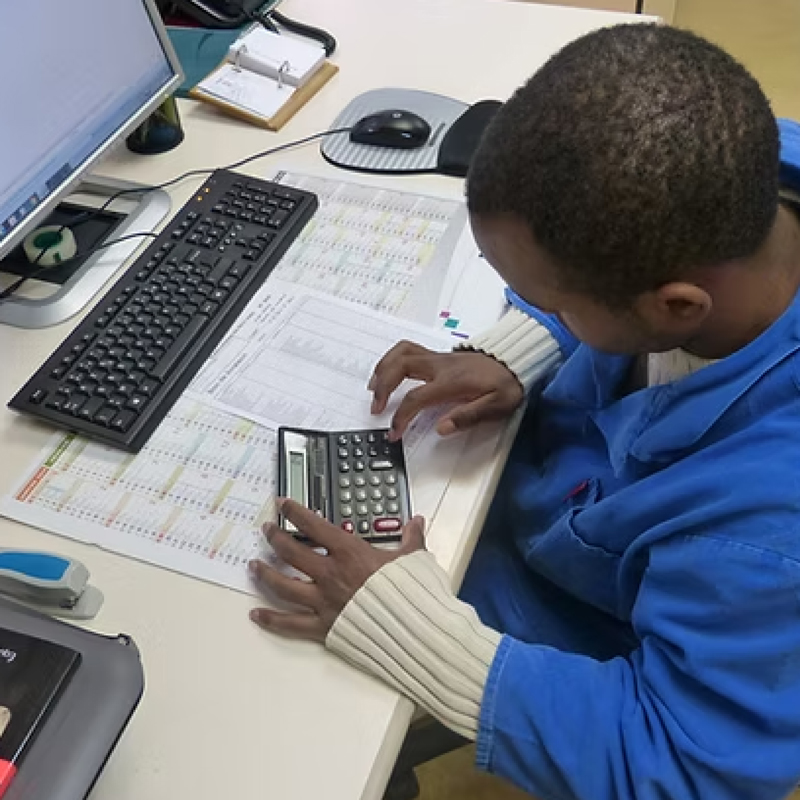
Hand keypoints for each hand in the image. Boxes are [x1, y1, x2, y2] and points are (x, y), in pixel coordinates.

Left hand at [249, 499, 425, 641]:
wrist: (409, 627)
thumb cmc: (408, 593)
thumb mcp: (412, 558)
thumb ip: (411, 538)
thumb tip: (416, 522)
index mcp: (349, 553)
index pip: (314, 526)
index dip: (295, 512)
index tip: (284, 504)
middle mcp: (330, 574)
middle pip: (291, 552)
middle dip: (275, 539)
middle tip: (266, 531)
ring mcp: (323, 600)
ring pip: (283, 585)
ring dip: (265, 574)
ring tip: (254, 566)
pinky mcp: (323, 625)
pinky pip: (291, 623)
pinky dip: (272, 619)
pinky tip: (257, 614)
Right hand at [369, 341, 523, 439]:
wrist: (516, 361)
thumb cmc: (507, 384)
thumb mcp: (497, 405)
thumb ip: (468, 417)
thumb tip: (442, 428)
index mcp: (451, 381)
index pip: (416, 398)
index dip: (400, 417)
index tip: (393, 433)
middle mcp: (440, 366)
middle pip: (400, 367)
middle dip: (382, 387)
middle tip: (376, 408)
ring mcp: (438, 358)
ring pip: (401, 353)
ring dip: (383, 369)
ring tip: (373, 387)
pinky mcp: (438, 356)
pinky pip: (408, 350)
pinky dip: (392, 359)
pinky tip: (388, 371)